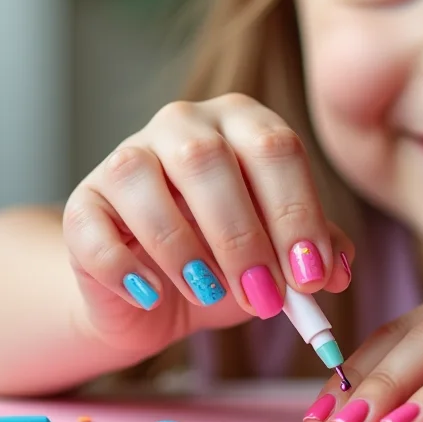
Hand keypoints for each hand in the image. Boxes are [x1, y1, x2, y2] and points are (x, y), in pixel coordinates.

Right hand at [61, 93, 352, 354]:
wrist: (156, 295)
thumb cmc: (229, 260)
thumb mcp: (281, 255)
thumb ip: (317, 253)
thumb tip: (338, 270)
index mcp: (242, 122)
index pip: (276, 149)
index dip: (298, 214)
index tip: (312, 276)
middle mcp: (182, 124)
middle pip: (210, 160)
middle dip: (244, 237)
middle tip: (267, 299)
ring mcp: (125, 158)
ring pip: (144, 181)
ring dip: (183, 248)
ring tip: (212, 294)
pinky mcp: (83, 204)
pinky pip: (94, 226)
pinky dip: (124, 265)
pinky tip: (153, 294)